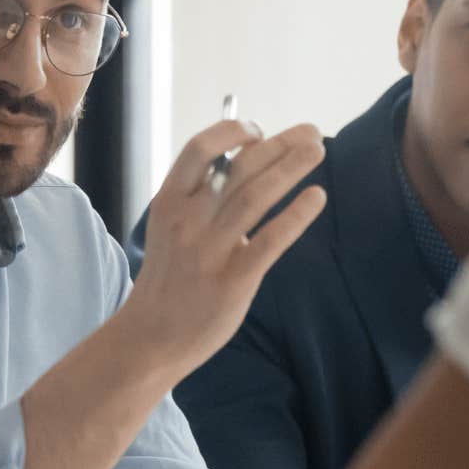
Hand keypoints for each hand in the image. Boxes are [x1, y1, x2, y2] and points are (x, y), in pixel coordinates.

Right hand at [121, 120, 326, 373]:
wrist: (150, 337)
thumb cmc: (169, 278)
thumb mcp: (171, 228)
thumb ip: (202, 199)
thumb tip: (249, 162)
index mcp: (169, 202)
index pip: (199, 149)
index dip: (231, 132)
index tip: (258, 132)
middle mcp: (189, 220)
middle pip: (239, 168)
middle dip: (279, 145)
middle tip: (312, 131)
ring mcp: (210, 250)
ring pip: (256, 196)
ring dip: (291, 168)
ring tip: (318, 149)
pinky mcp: (233, 280)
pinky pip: (270, 240)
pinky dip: (296, 215)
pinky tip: (317, 197)